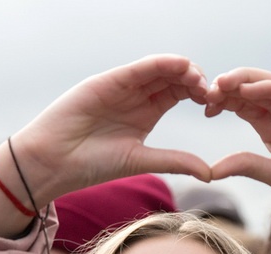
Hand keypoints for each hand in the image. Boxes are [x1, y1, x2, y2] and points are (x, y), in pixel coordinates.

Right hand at [13, 54, 211, 201]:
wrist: (54, 161)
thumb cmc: (92, 164)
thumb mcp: (141, 160)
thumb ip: (175, 161)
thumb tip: (210, 173)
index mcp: (147, 112)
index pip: (180, 92)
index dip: (201, 94)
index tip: (216, 105)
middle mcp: (137, 95)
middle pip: (175, 76)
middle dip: (197, 80)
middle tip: (213, 93)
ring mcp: (124, 85)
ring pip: (161, 68)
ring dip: (184, 70)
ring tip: (201, 82)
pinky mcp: (109, 80)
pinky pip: (141, 67)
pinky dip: (162, 64)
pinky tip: (180, 67)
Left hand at [205, 68, 270, 243]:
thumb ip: (246, 166)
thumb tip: (210, 171)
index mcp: (269, 125)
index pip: (240, 104)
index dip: (222, 101)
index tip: (205, 107)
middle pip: (250, 89)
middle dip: (228, 87)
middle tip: (207, 91)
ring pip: (268, 84)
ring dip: (244, 81)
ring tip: (223, 84)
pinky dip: (270, 89)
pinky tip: (250, 91)